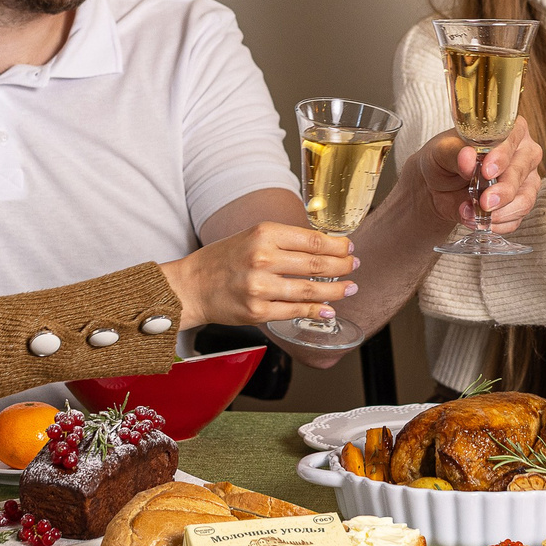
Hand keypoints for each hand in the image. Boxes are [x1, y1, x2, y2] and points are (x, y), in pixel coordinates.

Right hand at [162, 222, 355, 326]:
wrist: (190, 286)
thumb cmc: (222, 260)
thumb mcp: (252, 237)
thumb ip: (284, 241)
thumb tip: (322, 247)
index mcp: (264, 234)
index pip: (313, 240)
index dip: (337, 246)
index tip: (348, 247)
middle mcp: (263, 258)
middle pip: (317, 264)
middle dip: (343, 266)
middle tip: (354, 266)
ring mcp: (260, 287)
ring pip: (310, 290)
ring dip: (336, 290)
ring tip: (349, 288)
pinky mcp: (257, 311)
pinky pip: (295, 311)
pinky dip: (316, 311)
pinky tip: (328, 309)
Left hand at [415, 122, 541, 232]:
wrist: (436, 186)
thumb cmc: (443, 159)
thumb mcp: (441, 152)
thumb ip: (455, 152)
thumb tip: (468, 157)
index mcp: (507, 130)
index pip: (512, 138)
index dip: (502, 156)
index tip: (487, 171)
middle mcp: (522, 152)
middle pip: (521, 170)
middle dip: (504, 190)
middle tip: (484, 201)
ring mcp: (525, 179)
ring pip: (525, 198)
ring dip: (501, 212)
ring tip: (475, 214)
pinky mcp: (520, 203)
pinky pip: (517, 218)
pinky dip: (497, 224)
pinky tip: (480, 221)